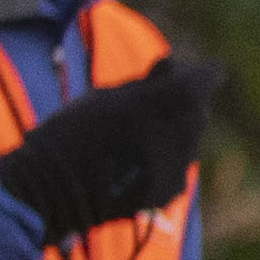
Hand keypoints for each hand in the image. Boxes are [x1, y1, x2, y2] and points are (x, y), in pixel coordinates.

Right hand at [0, 51, 221, 238]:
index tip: (209, 69)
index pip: (196, 85)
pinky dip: (168, 155)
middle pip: (196, 112)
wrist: (50, 191)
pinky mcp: (169, 193)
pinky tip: (138, 158)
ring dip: (177, 129)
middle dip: (186, 103)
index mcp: (150, 107)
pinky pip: (179, 164)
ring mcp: (172, 170)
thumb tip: (173, 65)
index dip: (204, 75)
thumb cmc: (71, 134)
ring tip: (140, 131)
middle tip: (162, 99)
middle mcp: (168, 139)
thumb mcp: (102, 98)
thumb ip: (144, 83)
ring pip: (190, 139)